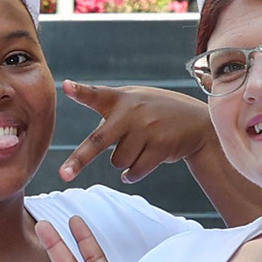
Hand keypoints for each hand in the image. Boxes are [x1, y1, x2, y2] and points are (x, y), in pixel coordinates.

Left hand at [55, 79, 216, 185]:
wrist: (197, 122)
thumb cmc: (155, 111)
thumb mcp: (134, 99)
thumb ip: (108, 103)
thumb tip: (75, 96)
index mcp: (120, 99)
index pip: (97, 94)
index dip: (81, 92)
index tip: (66, 87)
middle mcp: (132, 112)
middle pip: (98, 141)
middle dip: (79, 160)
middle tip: (63, 175)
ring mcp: (147, 129)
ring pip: (117, 161)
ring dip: (124, 161)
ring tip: (141, 146)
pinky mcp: (161, 146)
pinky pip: (134, 171)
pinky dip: (132, 174)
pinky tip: (144, 161)